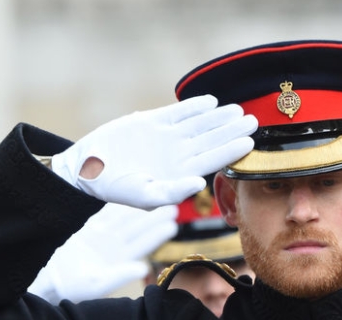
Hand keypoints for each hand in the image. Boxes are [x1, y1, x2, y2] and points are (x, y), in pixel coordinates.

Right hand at [28, 204, 177, 303]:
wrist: (46, 281)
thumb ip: (119, 275)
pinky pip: (105, 215)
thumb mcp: (96, 283)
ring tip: (157, 198)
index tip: (173, 224)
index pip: (142, 245)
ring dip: (139, 210)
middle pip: (137, 229)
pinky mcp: (87, 231)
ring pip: (124, 219)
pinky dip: (116, 205)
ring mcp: (101, 238)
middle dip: (154, 218)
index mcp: (118, 260)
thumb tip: (142, 268)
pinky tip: (127, 194)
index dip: (157, 234)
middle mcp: (112, 248)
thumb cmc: (69, 288)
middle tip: (174, 205)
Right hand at [52, 95, 256, 209]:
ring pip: (199, 125)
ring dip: (218, 117)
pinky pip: (178, 112)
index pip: (212, 160)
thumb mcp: (143, 196)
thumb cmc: (116, 188)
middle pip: (211, 140)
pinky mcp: (152, 121)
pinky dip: (193, 106)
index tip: (249, 142)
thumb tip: (198, 183)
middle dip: (232, 130)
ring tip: (237, 110)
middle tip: (253, 121)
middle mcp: (178, 154)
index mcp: (180, 173)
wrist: (88, 168)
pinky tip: (210, 102)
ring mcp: (167, 137)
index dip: (231, 150)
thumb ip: (171, 192)